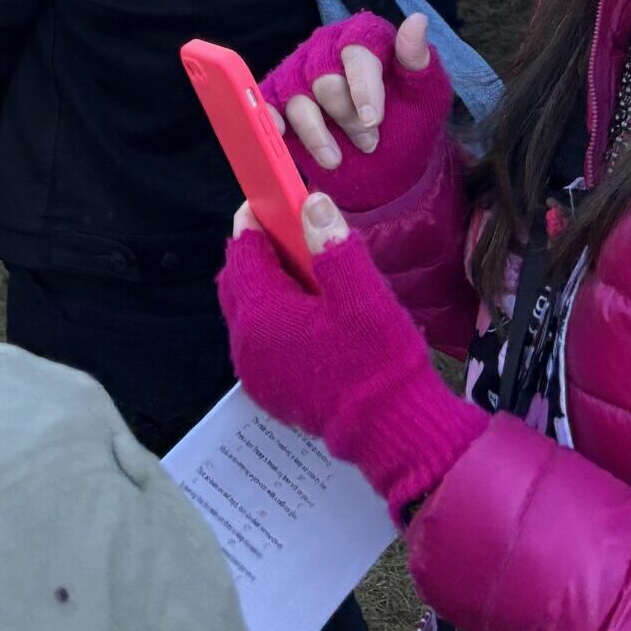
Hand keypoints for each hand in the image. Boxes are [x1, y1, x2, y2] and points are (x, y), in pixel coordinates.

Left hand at [218, 195, 483, 514]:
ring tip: (302, 268)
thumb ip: (332, 243)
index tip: (270, 197)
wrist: (393, 433)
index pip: (243, 252)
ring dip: (264, 285)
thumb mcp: (362, 294)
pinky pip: (257, 340)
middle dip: (256, 251)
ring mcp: (255, 372)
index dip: (254, 220)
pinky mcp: (270, 391)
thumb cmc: (378, 360)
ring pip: (245, 311)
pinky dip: (271, 316)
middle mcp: (246, 344)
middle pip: (237, 281)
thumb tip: (311, 201)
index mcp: (261, 316)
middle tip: (289, 230)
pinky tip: (307, 312)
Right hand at [260, 12, 452, 213]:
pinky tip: (280, 133)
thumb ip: (419, 59)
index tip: (373, 119)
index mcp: (362, 37)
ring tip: (337, 158)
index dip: (363, 86)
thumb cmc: (410, 119)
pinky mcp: (278, 102)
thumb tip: (417, 20)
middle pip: (325, 79)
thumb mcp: (427, 93)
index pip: (356, 51)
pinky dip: (270, 119)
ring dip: (318, 133)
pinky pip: (268, 107)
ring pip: (298, 100)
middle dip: (347, 117)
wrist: (390, 161)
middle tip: (369, 142)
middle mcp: (325, 50)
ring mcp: (298, 75)